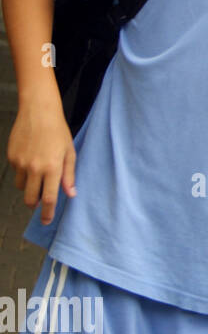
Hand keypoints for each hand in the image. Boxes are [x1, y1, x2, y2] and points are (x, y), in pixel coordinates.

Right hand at [8, 104, 76, 224]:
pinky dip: (22, 171)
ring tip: (38, 174)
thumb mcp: (69, 153)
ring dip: (28, 187)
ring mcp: (20, 163)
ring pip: (21, 186)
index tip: (46, 221)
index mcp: (52, 168)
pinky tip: (31, 159)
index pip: (49, 198)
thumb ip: (69, 175)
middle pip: (30, 198)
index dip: (47, 213)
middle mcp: (34, 168)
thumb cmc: (58, 132)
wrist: (38, 112)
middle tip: (39, 204)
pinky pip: (16, 172)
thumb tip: (70, 194)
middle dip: (34, 204)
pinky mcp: (11, 157)